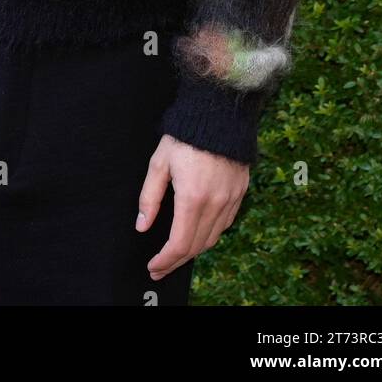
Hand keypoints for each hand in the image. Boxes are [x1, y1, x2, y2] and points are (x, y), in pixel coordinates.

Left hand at [135, 133, 249, 279]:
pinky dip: (210, 235)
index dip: (165, 260)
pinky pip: (225, 224)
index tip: (153, 267)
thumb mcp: (159, 163)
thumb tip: (142, 225)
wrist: (219, 114)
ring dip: (193, 250)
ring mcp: (231, 199)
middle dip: (176, 261)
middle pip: (196, 246)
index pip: (179, 244)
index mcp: (192, 197)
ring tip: (176, 254)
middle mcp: (215, 203)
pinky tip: (198, 234)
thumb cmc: (185, 136)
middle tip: (160, 266)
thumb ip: (149, 197)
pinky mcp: (240, 193)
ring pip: (212, 238)